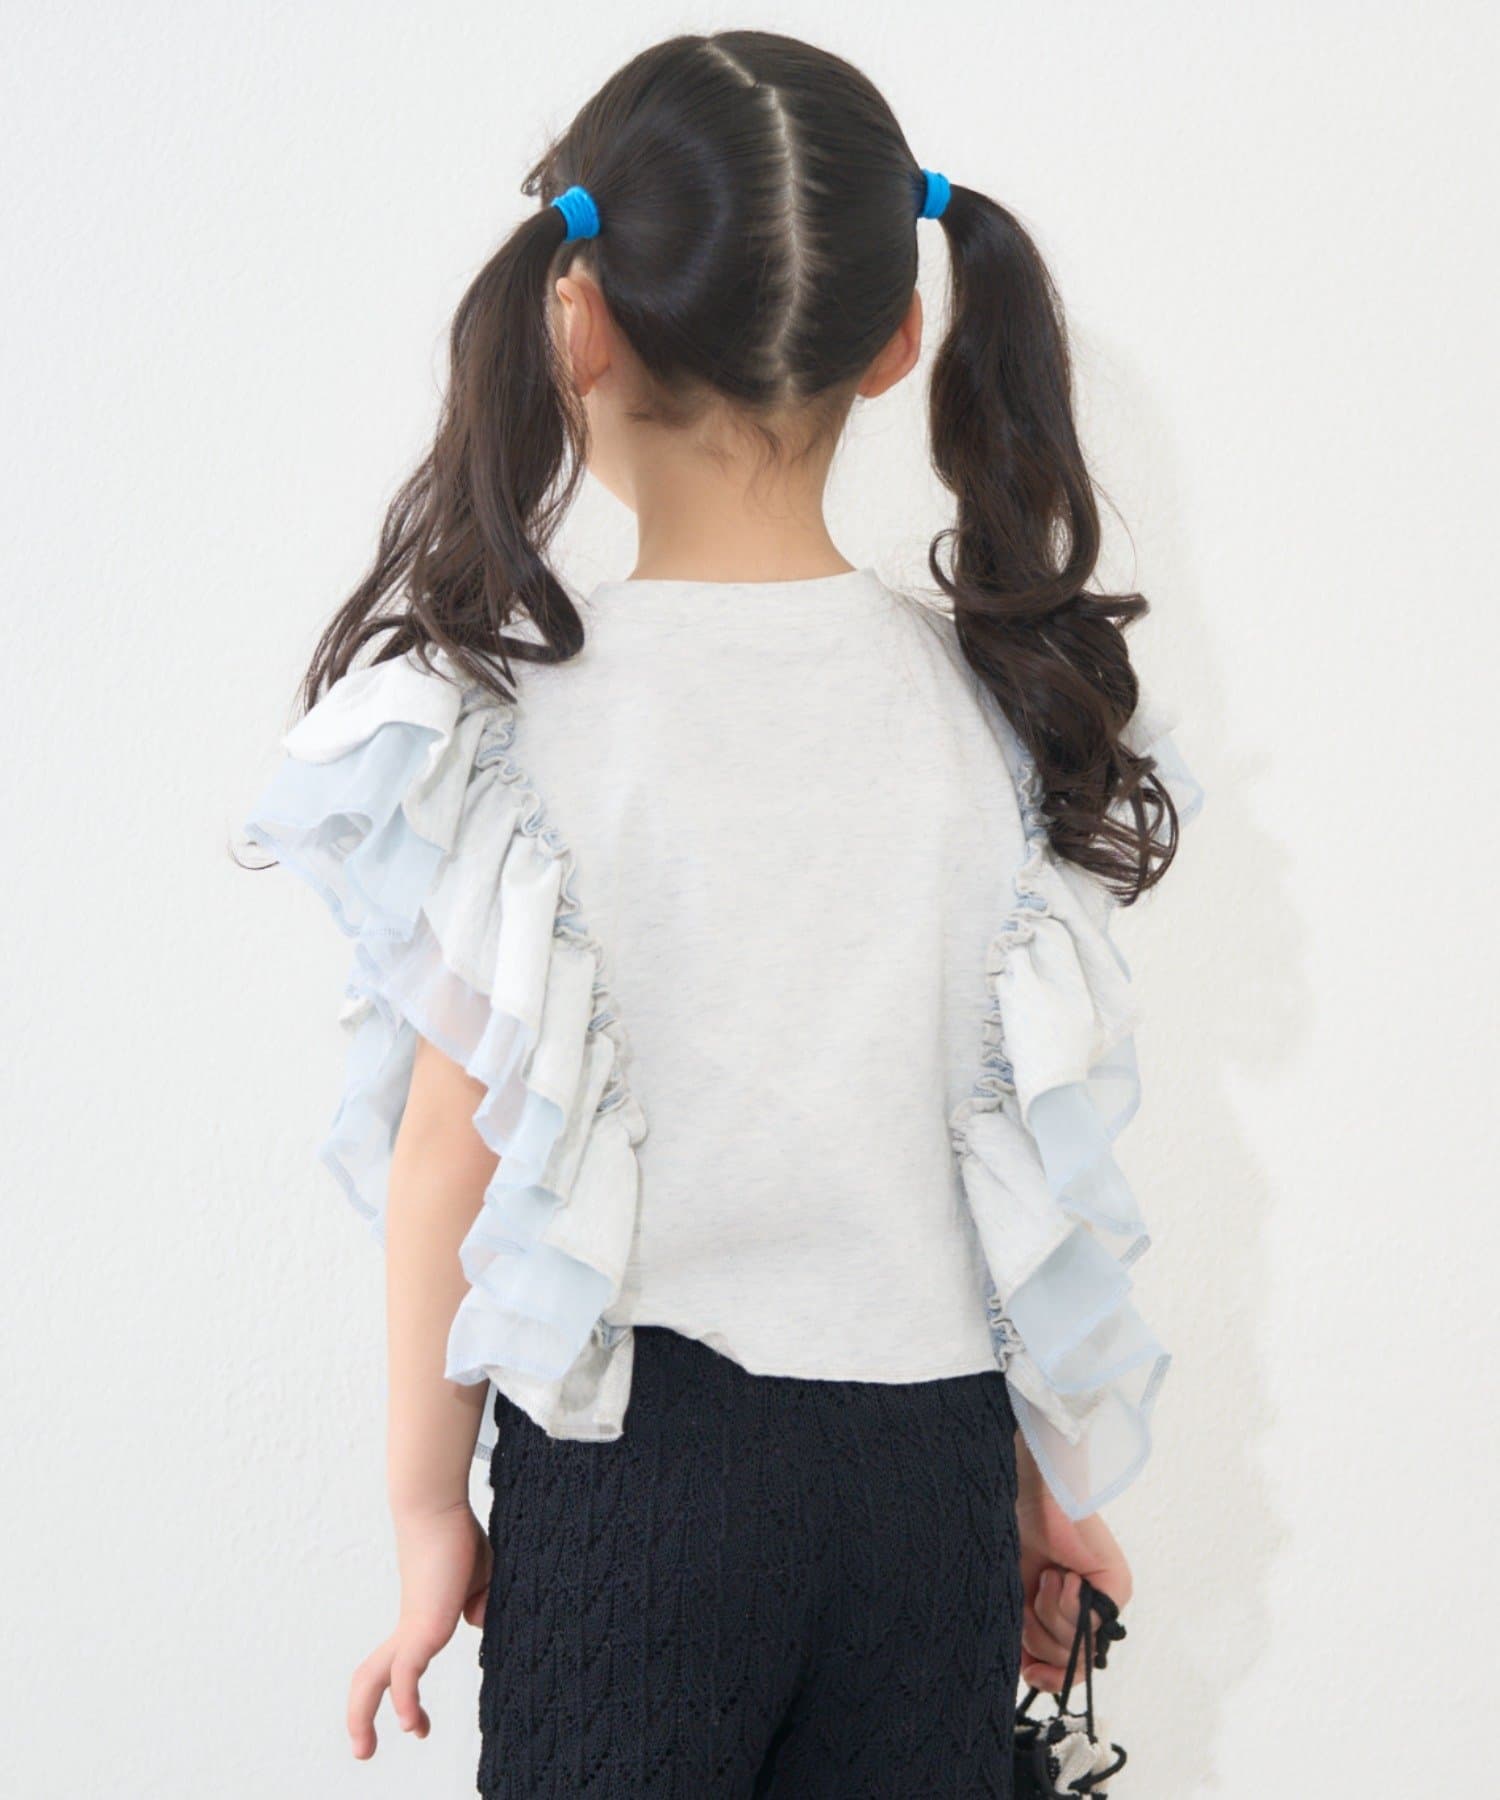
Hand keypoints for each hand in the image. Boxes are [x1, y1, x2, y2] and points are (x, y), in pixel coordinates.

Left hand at [346, 1505, 492, 1758]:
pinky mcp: (421, 1626)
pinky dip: (406, 1701)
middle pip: (369, 1679)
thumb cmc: (459, 1538)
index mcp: (419, 1623)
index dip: (403, 1697)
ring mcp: (412, 1629)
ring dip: (362, 1717)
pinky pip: (405, 1674)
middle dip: (361, 1717)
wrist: (439, 1509)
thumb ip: (478, 1602)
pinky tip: (410, 1724)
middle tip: (363, 1752)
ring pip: (373, 1679)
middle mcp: (409, 1630)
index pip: (399, 1667)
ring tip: (364, 1750)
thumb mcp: (479, 1580)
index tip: (416, 1725)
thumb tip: (476, 1620)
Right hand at [1016, 1453, 1131, 1693]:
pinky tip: (1061, 1571)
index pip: (1065, 1670)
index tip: (1030, 1670)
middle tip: (1032, 1592)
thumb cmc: (1010, 1541)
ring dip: (1047, 1610)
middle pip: (1065, 1661)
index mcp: (1062, 1616)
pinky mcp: (1117, 1585)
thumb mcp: (1010, 1602)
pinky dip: (1064, 1598)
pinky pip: (1089, 1621)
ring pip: (1076, 1645)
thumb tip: (1035, 1677)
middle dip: (1037, 1631)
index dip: (1049, 1678)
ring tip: (1048, 1573)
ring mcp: (1106, 1600)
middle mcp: (1088, 1612)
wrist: (1022, 1496)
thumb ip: (1025, 1640)